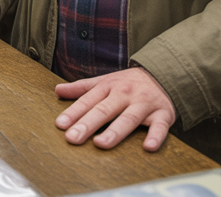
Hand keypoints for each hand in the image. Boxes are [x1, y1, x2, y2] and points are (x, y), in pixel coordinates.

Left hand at [53, 67, 176, 150]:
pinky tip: (148, 147)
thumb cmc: (128, 83)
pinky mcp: (163, 114)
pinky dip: (156, 136)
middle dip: (88, 124)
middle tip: (72, 138)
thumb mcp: (104, 81)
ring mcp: (144, 104)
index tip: (60, 125)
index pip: (88, 101)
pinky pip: (160, 126)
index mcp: (108, 86)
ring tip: (100, 143)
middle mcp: (125, 94)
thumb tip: (57, 90)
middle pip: (104, 110)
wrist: (163, 73)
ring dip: (115, 131)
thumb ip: (82, 88)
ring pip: (128, 119)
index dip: (73, 113)